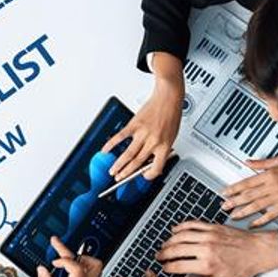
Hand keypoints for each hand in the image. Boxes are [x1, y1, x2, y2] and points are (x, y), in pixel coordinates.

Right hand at [37, 236, 103, 276]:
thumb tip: (42, 271)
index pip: (77, 267)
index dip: (65, 259)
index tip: (54, 262)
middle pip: (90, 262)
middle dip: (71, 251)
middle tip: (57, 243)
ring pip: (94, 265)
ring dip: (80, 258)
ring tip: (64, 257)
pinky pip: (90, 272)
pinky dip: (80, 266)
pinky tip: (68, 268)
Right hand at [102, 54, 183, 180]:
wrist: (168, 97)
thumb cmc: (171, 115)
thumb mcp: (172, 136)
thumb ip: (161, 149)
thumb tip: (149, 160)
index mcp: (165, 146)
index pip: (157, 168)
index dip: (149, 175)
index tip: (143, 176)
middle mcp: (154, 141)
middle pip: (137, 162)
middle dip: (126, 174)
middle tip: (119, 179)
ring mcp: (143, 133)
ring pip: (128, 154)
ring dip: (118, 165)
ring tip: (112, 171)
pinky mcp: (135, 124)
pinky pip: (120, 137)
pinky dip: (111, 144)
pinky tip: (105, 150)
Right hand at [157, 221, 277, 276]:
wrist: (259, 251)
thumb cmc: (243, 268)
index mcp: (207, 264)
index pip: (179, 265)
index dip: (168, 267)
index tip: (164, 268)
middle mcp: (206, 248)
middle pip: (177, 249)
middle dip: (164, 253)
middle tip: (158, 256)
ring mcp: (209, 235)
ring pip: (181, 235)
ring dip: (169, 240)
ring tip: (164, 245)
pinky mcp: (213, 227)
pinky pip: (192, 224)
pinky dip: (181, 226)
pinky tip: (175, 230)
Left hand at [222, 158, 277, 226]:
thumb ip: (262, 163)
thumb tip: (247, 162)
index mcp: (269, 174)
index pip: (246, 182)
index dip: (233, 188)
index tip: (224, 192)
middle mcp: (272, 186)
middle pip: (248, 195)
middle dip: (234, 201)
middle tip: (223, 206)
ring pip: (256, 206)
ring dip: (243, 211)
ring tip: (232, 215)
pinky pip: (270, 215)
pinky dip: (260, 220)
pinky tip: (252, 224)